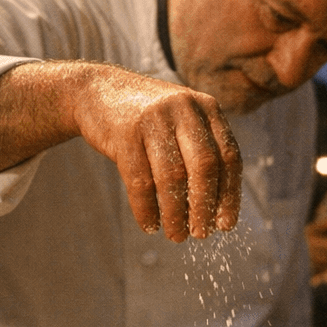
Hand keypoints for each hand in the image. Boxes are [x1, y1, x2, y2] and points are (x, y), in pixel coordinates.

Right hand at [74, 69, 242, 241]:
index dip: (230, 194)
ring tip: (176, 236)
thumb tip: (219, 210)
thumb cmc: (149, 119)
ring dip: (176, 214)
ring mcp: (153, 118)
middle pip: (204, 166)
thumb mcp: (182, 121)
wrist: (97, 90)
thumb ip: (203, 151)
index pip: (228, 156)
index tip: (226, 224)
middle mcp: (184, 108)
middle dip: (204, 206)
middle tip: (201, 234)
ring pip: (172, 177)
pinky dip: (146, 209)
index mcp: (207, 107)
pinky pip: (140, 181)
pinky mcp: (124, 133)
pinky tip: (150, 226)